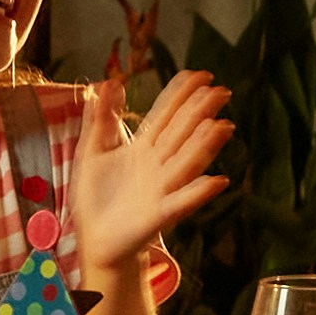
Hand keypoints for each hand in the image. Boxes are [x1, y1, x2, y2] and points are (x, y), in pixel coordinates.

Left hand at [66, 69, 236, 278]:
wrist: (95, 240)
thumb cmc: (96, 197)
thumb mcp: (92, 151)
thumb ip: (101, 118)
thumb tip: (109, 82)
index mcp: (143, 146)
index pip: (166, 114)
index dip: (181, 94)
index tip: (200, 74)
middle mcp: (159, 164)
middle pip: (182, 133)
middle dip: (200, 112)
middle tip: (221, 91)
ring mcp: (162, 188)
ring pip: (187, 162)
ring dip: (205, 145)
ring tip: (223, 125)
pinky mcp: (160, 214)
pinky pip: (182, 201)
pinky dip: (200, 192)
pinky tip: (218, 181)